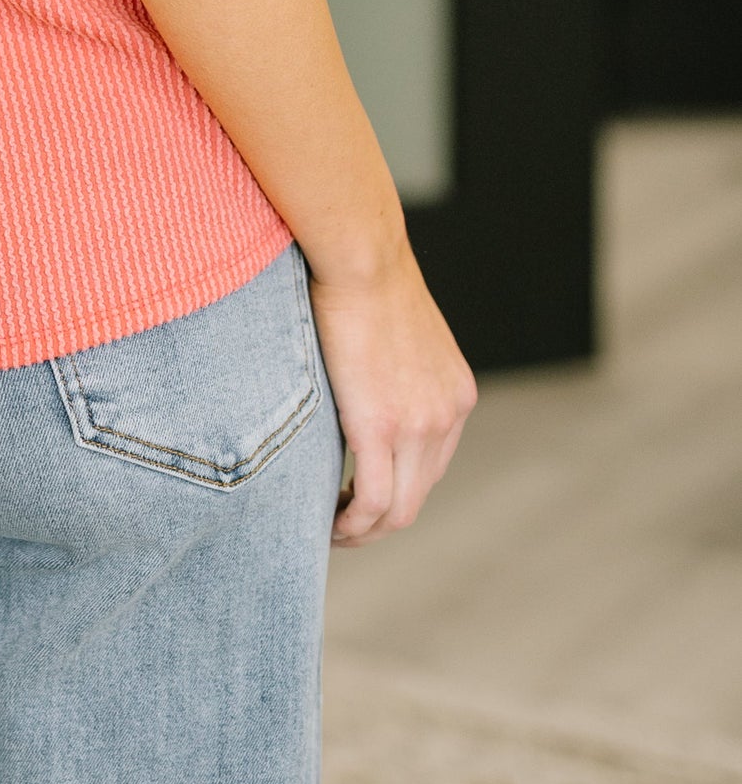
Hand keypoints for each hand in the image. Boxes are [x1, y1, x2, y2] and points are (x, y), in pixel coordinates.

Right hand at [310, 245, 476, 544]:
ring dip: (364, 529)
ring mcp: (419, 425)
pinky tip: (329, 524)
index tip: (359, 494)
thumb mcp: (397, 332)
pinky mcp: (381, 427)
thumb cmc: (364, 276)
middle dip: (379, 520)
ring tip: (331, 529)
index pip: (431, 467)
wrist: (362, 254)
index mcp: (454, 396)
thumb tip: (360, 383)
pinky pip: (371, 499)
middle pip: (418, 496)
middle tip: (340, 524)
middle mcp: (446, 416)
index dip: (395, 490)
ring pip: (398, 509)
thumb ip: (392, 370)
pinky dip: (351, 523)